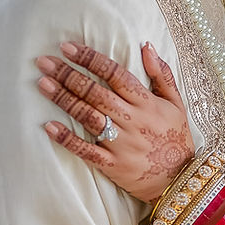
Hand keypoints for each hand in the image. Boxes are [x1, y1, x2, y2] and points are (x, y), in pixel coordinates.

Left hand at [37, 41, 194, 202]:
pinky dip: (68, 139)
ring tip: (43, 84)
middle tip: (44, 61)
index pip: (115, 74)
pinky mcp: (113, 165)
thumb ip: (162, 74)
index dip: (90, 59)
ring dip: (64, 99)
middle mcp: (133, 121)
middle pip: (96, 92)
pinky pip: (87, 151)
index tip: (68, 47)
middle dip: (68, 74)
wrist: (181, 179)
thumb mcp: (176, 104)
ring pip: (88, 116)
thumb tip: (147, 45)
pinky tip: (49, 126)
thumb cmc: (177, 138)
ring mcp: (122, 144)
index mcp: (147, 103)